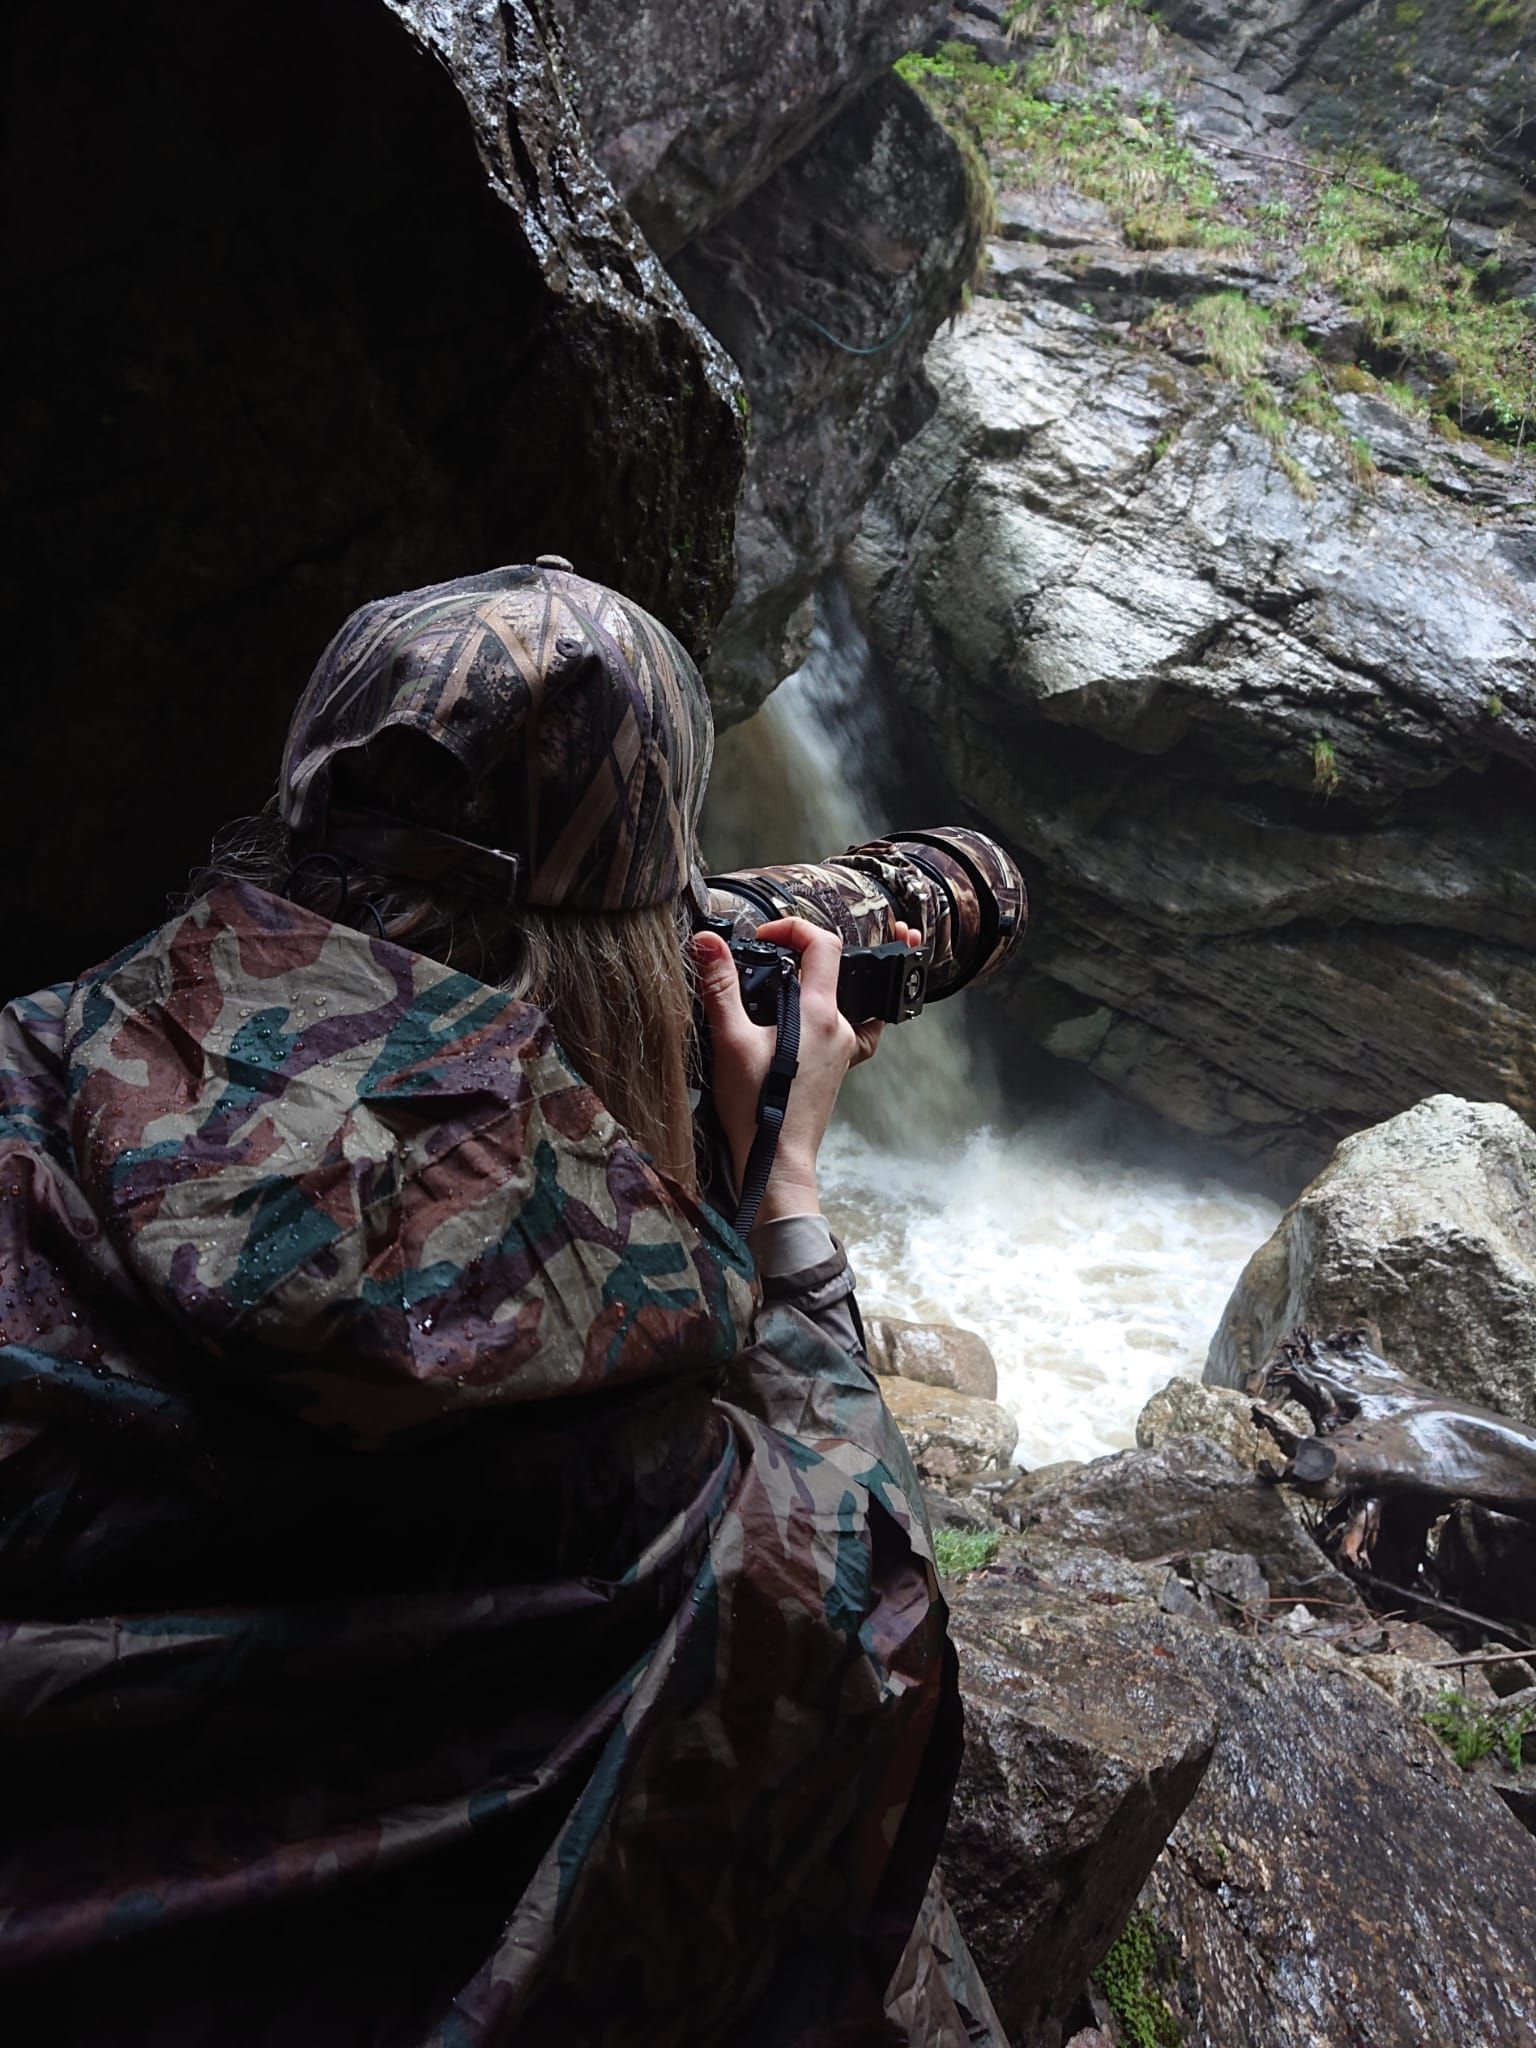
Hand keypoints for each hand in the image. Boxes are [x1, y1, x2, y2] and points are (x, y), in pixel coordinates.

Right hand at [692, 917, 921, 1224]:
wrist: (776, 1161)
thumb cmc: (756, 1109)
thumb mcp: (729, 1041)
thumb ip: (719, 986)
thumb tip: (707, 942)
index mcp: (818, 1012)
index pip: (824, 944)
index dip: (794, 927)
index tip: (765, 936)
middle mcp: (839, 1026)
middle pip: (833, 968)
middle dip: (799, 953)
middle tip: (767, 956)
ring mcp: (843, 1048)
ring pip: (839, 997)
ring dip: (817, 981)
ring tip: (792, 975)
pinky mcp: (838, 1067)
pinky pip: (852, 1029)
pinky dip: (839, 1013)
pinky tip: (819, 1016)